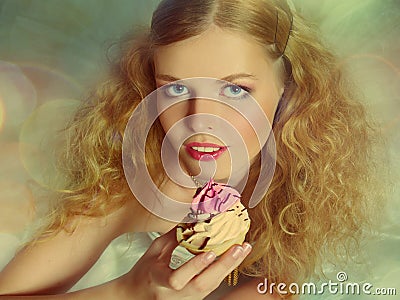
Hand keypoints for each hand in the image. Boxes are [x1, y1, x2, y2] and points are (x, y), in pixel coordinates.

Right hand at [117, 227, 251, 299]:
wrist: (137, 296)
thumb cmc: (144, 273)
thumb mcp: (154, 251)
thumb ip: (173, 237)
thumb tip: (192, 220)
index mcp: (159, 280)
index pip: (177, 279)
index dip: (194, 266)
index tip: (209, 253)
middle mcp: (174, 294)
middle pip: (202, 285)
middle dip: (223, 266)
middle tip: (238, 248)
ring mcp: (186, 299)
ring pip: (211, 287)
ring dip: (229, 267)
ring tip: (243, 249)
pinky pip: (212, 286)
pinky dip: (224, 271)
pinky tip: (235, 258)